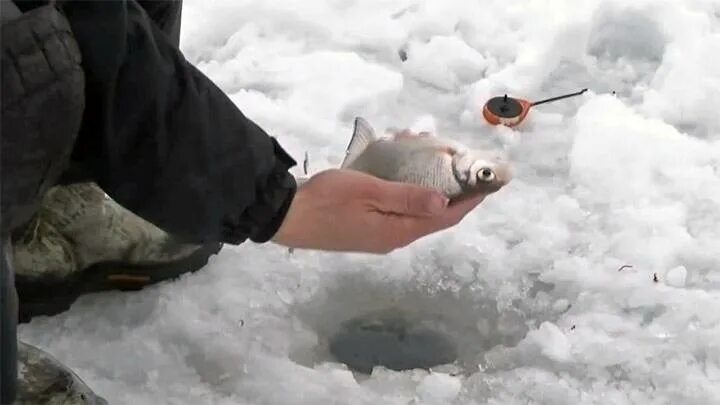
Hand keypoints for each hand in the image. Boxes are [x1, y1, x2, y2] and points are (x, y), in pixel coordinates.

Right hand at [271, 169, 495, 253]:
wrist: (286, 215)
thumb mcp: (369, 191)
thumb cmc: (327, 199)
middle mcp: (394, 238)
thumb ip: (408, 197)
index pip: (445, 218)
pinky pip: (399, 210)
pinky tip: (405, 173)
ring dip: (428, 188)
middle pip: (433, 217)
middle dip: (451, 190)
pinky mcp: (366, 228)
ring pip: (416, 212)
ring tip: (432, 160)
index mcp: (398, 231)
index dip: (469, 202)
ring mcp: (379, 235)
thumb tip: (446, 203)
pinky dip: (409, 191)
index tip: (490, 184)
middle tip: (459, 163)